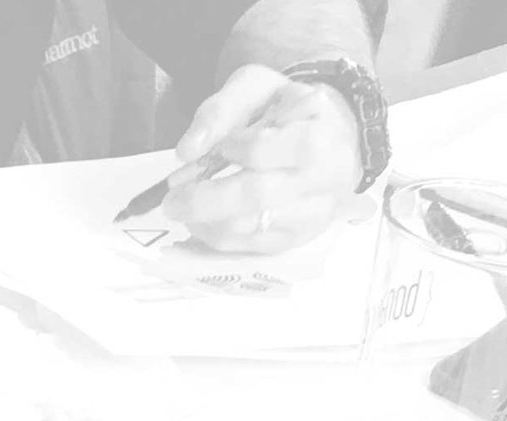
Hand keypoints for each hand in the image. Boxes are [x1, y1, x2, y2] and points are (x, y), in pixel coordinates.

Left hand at [164, 64, 363, 253]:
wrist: (335, 138)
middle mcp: (324, 179)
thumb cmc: (290, 110)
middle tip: (171, 199)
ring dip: (208, 222)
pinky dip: (219, 238)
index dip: (232, 150)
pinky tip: (202, 223)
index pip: (264, 149)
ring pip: (253, 227)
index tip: (220, 147)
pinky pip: (254, 246)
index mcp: (317, 134)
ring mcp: (314, 213)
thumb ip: (222, 109)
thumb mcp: (259, 88)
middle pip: (257, 196)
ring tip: (183, 209)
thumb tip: (187, 150)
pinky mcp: (300, 237)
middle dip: (205, 199)